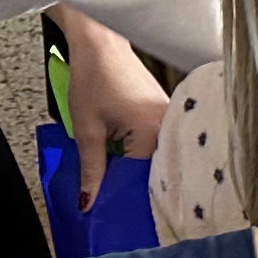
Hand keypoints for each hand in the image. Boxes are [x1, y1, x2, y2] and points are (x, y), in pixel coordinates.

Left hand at [52, 12, 171, 209]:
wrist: (101, 44)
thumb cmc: (93, 78)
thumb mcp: (86, 130)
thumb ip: (91, 170)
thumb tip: (89, 202)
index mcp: (153, 131)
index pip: (143, 179)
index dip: (125, 196)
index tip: (112, 214)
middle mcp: (170, 125)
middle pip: (154, 169)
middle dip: (131, 185)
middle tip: (111, 202)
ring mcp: (170, 117)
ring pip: (155, 156)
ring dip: (135, 168)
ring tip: (115, 180)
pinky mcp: (165, 111)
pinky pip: (156, 141)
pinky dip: (140, 152)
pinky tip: (123, 158)